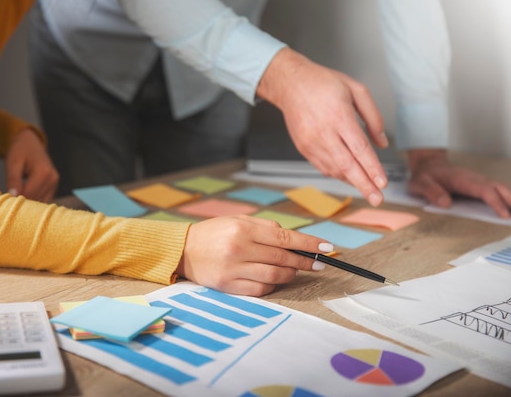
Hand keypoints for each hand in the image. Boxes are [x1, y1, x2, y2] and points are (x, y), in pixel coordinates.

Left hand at [5, 128, 58, 201]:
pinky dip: (34, 199)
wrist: (30, 141)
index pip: (29, 194)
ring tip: (17, 194)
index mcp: (43, 172)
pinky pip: (44, 198)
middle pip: (35, 199)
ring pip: (40, 201)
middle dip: (22, 201)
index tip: (5, 199)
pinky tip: (25, 193)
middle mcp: (52, 179)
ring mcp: (55, 183)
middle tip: (9, 197)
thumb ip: (13, 180)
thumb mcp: (13, 163)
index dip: (16, 199)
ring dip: (28, 201)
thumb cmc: (20, 150)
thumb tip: (13, 196)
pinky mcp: (54, 185)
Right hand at [176, 215, 332, 295]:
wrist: (183, 249)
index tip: (327, 248)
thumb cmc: (214, 233)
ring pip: (274, 276)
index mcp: (244, 228)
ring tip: (295, 272)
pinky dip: (272, 286)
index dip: (309, 243)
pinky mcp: (227, 285)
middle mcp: (239, 248)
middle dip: (305, 262)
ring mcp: (233, 268)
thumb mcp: (238, 221)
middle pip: (282, 258)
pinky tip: (275, 281)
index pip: (285, 237)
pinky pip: (259, 290)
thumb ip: (265, 228)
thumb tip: (294, 240)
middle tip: (317, 264)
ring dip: (290, 275)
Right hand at [257, 48, 388, 206]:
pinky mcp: (303, 148)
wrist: (291, 85)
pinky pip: (323, 167)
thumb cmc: (323, 84)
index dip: (372, 168)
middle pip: (347, 165)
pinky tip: (350, 177)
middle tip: (377, 199)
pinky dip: (338, 175)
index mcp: (339, 115)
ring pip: (334, 169)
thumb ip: (373, 116)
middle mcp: (323, 132)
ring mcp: (311, 142)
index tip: (383, 182)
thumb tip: (382, 143)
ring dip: (352, 181)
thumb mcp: (356, 89)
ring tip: (368, 189)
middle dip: (364, 185)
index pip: (360, 149)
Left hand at [407, 149, 510, 218]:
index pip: (484, 190)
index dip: (495, 203)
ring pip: (504, 189)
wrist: (428, 166)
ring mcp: (480, 181)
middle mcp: (475, 179)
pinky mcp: (481, 185)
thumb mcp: (420, 184)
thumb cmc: (424, 177)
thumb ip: (431, 192)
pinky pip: (500, 191)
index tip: (505, 216)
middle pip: (500, 188)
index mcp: (462, 179)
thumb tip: (445, 203)